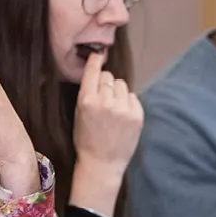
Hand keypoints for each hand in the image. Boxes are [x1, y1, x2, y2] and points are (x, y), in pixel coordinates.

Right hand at [70, 48, 142, 216]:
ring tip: (113, 110)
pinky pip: (132, 96)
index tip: (98, 53)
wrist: (101, 163)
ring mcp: (122, 108)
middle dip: (105, 84)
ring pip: (121, 85)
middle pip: (108, 77)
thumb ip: (88, 94)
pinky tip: (122, 117)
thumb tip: (99, 73)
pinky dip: (127, 103)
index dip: (96, 61)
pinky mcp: (136, 114)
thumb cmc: (86, 140)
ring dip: (117, 93)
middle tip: (103, 100)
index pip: (93, 71)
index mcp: (86, 101)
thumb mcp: (78, 115)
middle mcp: (105, 102)